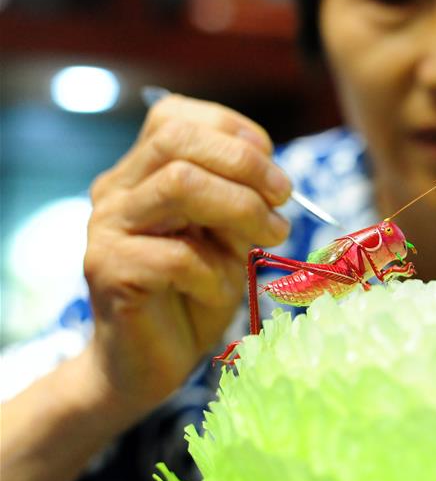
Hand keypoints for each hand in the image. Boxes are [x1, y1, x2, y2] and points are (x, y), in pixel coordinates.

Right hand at [82, 94, 291, 416]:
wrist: (148, 364)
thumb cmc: (195, 294)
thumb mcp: (227, 235)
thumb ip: (238, 198)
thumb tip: (272, 177)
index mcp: (141, 173)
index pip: (175, 117)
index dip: (232, 130)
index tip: (272, 165)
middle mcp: (117, 192)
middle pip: (177, 140)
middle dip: (245, 164)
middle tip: (283, 199)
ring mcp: (107, 228)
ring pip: (179, 184)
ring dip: (241, 208)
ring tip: (269, 236)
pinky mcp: (109, 271)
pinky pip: (176, 255)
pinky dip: (215, 272)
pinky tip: (221, 291)